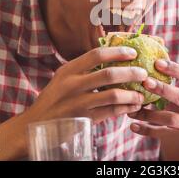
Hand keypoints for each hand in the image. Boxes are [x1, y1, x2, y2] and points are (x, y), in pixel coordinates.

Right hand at [26, 46, 147, 123]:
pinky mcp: (83, 119)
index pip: (96, 55)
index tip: (133, 52)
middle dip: (131, 72)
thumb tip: (111, 58)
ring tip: (141, 94)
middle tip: (144, 73)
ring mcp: (78, 103)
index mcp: (68, 70)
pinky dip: (124, 109)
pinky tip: (132, 107)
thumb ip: (82, 69)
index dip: (117, 52)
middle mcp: (72, 84)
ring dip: (131, 94)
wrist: (34, 125)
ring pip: (112, 95)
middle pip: (108, 74)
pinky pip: (110, 112)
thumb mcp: (62, 79)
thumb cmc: (54, 99)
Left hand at [128, 59, 178, 137]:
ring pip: (170, 119)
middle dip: (162, 89)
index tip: (157, 62)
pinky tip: (133, 125)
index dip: (174, 69)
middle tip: (145, 82)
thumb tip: (154, 50)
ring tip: (132, 107)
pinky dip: (146, 130)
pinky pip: (162, 135)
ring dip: (149, 112)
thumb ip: (175, 78)